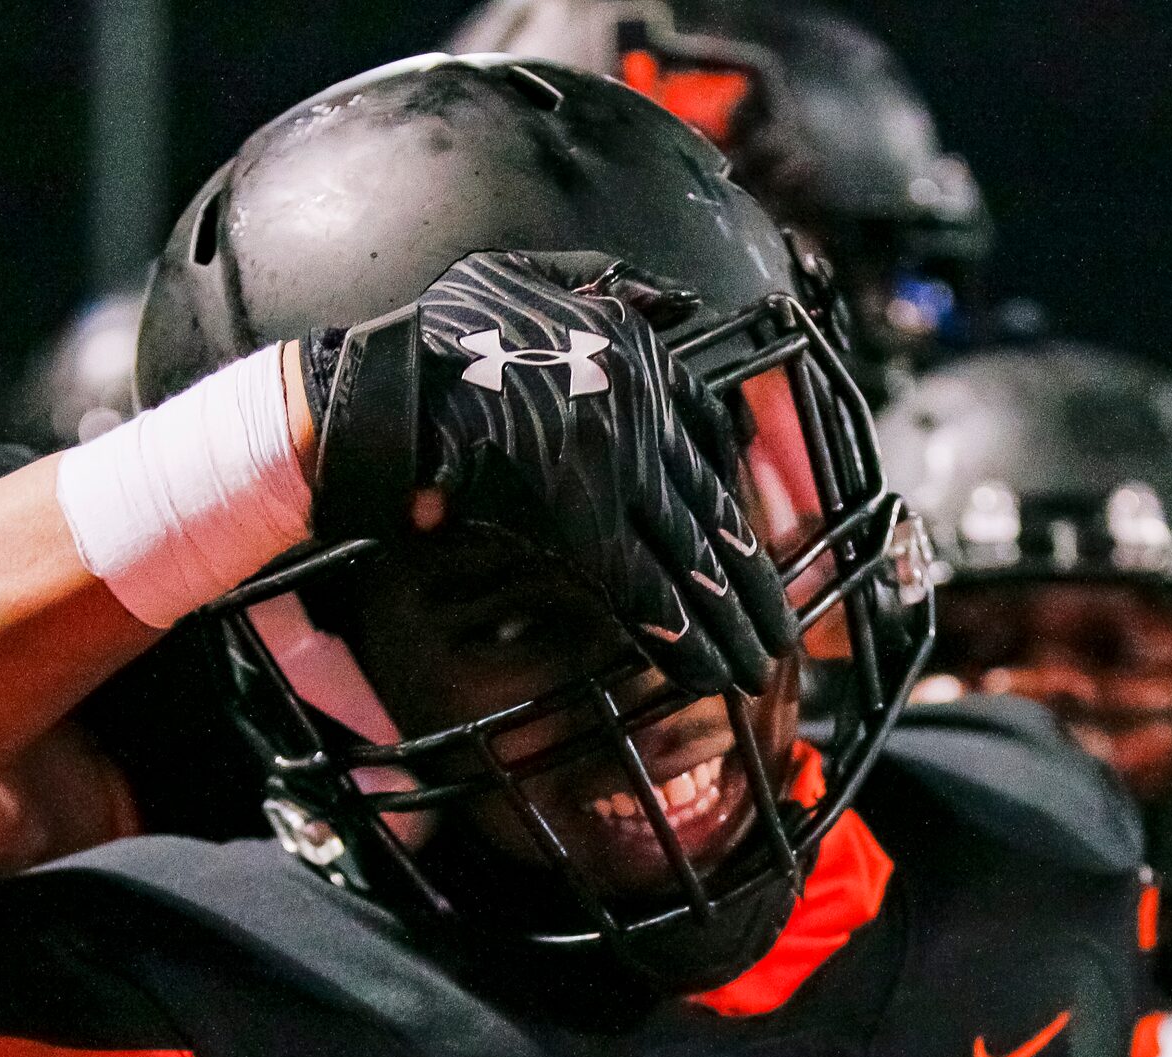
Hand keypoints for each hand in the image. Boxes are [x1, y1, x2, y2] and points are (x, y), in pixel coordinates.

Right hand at [305, 250, 796, 694]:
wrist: (394, 378)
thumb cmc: (446, 330)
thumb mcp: (536, 271)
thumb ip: (612, 284)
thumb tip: (680, 300)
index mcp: (637, 353)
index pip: (708, 431)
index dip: (730, 493)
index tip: (742, 535)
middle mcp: (643, 412)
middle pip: (713, 510)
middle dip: (750, 581)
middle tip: (777, 630)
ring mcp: (618, 469)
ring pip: (693, 556)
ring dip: (729, 620)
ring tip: (755, 666)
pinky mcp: (582, 523)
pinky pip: (646, 589)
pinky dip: (681, 636)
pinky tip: (708, 672)